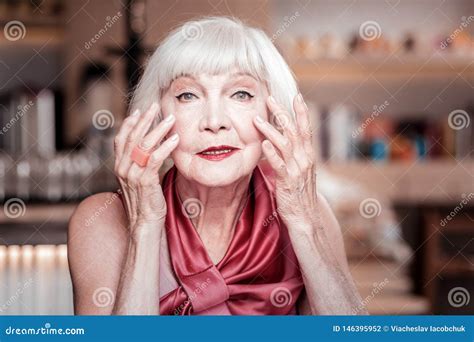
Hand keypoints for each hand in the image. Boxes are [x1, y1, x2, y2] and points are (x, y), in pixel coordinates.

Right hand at [114, 103, 178, 232]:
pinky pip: (154, 158)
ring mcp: (131, 174)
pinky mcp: (144, 181)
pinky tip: (175, 139)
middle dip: (145, 119)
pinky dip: (165, 146)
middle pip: (132, 137)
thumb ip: (142, 164)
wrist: (145, 223)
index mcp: (119, 166)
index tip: (139, 111)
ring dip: (159, 129)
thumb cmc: (146, 202)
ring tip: (170, 118)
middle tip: (156, 106)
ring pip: (144, 144)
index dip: (130, 123)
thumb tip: (152, 149)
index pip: (121, 138)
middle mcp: (122, 168)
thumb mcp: (140, 180)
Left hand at [253, 94, 317, 230]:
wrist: (306, 218)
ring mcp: (297, 170)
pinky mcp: (288, 182)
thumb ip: (290, 156)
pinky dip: (271, 154)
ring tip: (256, 119)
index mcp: (308, 155)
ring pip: (284, 144)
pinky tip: (263, 144)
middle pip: (294, 131)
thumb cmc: (299, 194)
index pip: (306, 129)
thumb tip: (277, 143)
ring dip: (270, 130)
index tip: (296, 96)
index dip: (301, 112)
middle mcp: (305, 159)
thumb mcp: (298, 171)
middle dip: (282, 113)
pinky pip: (279, 165)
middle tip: (270, 99)